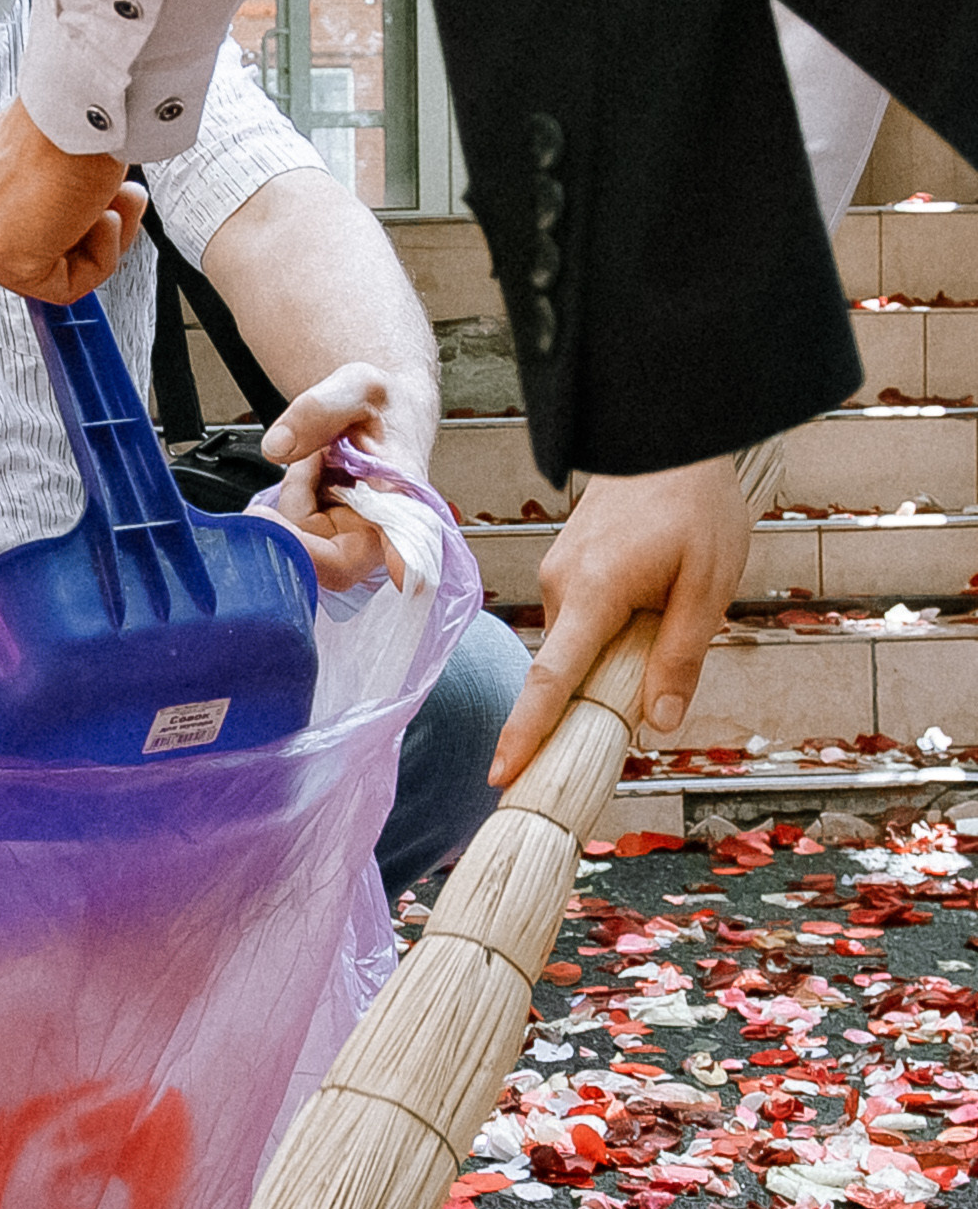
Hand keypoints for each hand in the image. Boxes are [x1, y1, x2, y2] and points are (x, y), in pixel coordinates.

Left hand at [0, 98, 147, 299]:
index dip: (80, 221)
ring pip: (52, 272)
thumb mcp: (58, 157)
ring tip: (117, 200)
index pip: (27, 227)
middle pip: (39, 251)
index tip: (108, 199)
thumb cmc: (75, 116)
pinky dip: (101, 261)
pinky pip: (63, 288)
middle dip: (91, 230)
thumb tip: (81, 211)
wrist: (79, 104)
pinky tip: (106, 219)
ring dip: (102, 241)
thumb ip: (54, 191)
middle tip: (122, 200)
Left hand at [261, 362, 411, 591]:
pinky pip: (294, 536)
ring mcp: (355, 542)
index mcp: (406, 502)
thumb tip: (278, 446)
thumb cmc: (382, 405)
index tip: (374, 569)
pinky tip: (315, 474)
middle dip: (298, 509)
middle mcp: (383, 535)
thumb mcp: (354, 387)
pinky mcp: (333, 541)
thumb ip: (317, 411)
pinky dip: (294, 501)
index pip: (399, 550)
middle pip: (325, 559)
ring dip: (296, 497)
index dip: (386, 563)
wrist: (382, 410)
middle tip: (307, 459)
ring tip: (320, 457)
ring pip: (302, 547)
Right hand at [488, 455, 751, 785]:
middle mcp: (561, 585)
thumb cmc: (695, 502)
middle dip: (593, 699)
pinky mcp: (565, 567)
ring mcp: (557, 573)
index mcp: (593, 592)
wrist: (669, 434)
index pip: (551, 679)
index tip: (501, 774)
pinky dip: (604, 636)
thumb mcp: (708, 583)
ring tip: (663, 620)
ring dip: (608, 659)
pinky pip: (579, 621)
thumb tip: (660, 721)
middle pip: (566, 670)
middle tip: (637, 702)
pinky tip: (646, 610)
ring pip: (576, 645)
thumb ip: (681, 655)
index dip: (525, 732)